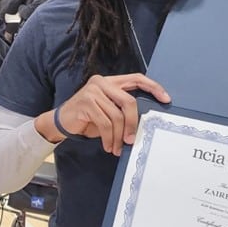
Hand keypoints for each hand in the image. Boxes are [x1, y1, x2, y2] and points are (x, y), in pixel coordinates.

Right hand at [38, 74, 169, 155]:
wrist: (61, 122)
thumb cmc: (88, 118)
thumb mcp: (108, 111)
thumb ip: (122, 110)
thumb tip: (144, 123)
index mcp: (110, 81)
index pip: (136, 78)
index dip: (153, 87)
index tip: (166, 100)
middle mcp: (101, 82)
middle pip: (129, 101)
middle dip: (133, 124)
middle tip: (132, 140)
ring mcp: (92, 91)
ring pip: (116, 116)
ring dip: (119, 136)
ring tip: (118, 148)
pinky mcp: (85, 102)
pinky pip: (105, 124)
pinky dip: (109, 138)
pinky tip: (109, 146)